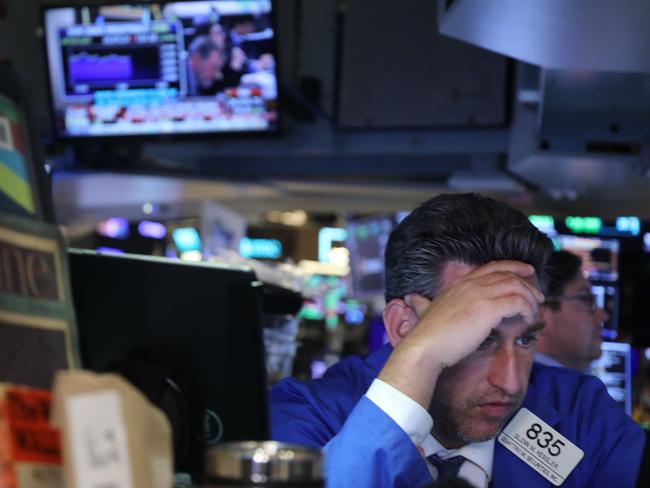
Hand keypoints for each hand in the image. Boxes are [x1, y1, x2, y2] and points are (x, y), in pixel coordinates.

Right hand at [378, 260, 543, 407]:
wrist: (425, 347)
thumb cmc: (426, 335)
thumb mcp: (426, 311)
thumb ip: (422, 303)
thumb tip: (411, 299)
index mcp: (460, 284)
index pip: (492, 267)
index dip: (513, 266)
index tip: (527, 271)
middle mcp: (470, 284)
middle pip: (508, 274)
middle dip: (527, 284)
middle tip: (538, 297)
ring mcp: (479, 295)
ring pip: (516, 286)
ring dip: (530, 298)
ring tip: (535, 311)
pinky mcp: (488, 309)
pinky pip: (518, 302)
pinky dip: (528, 310)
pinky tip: (528, 320)